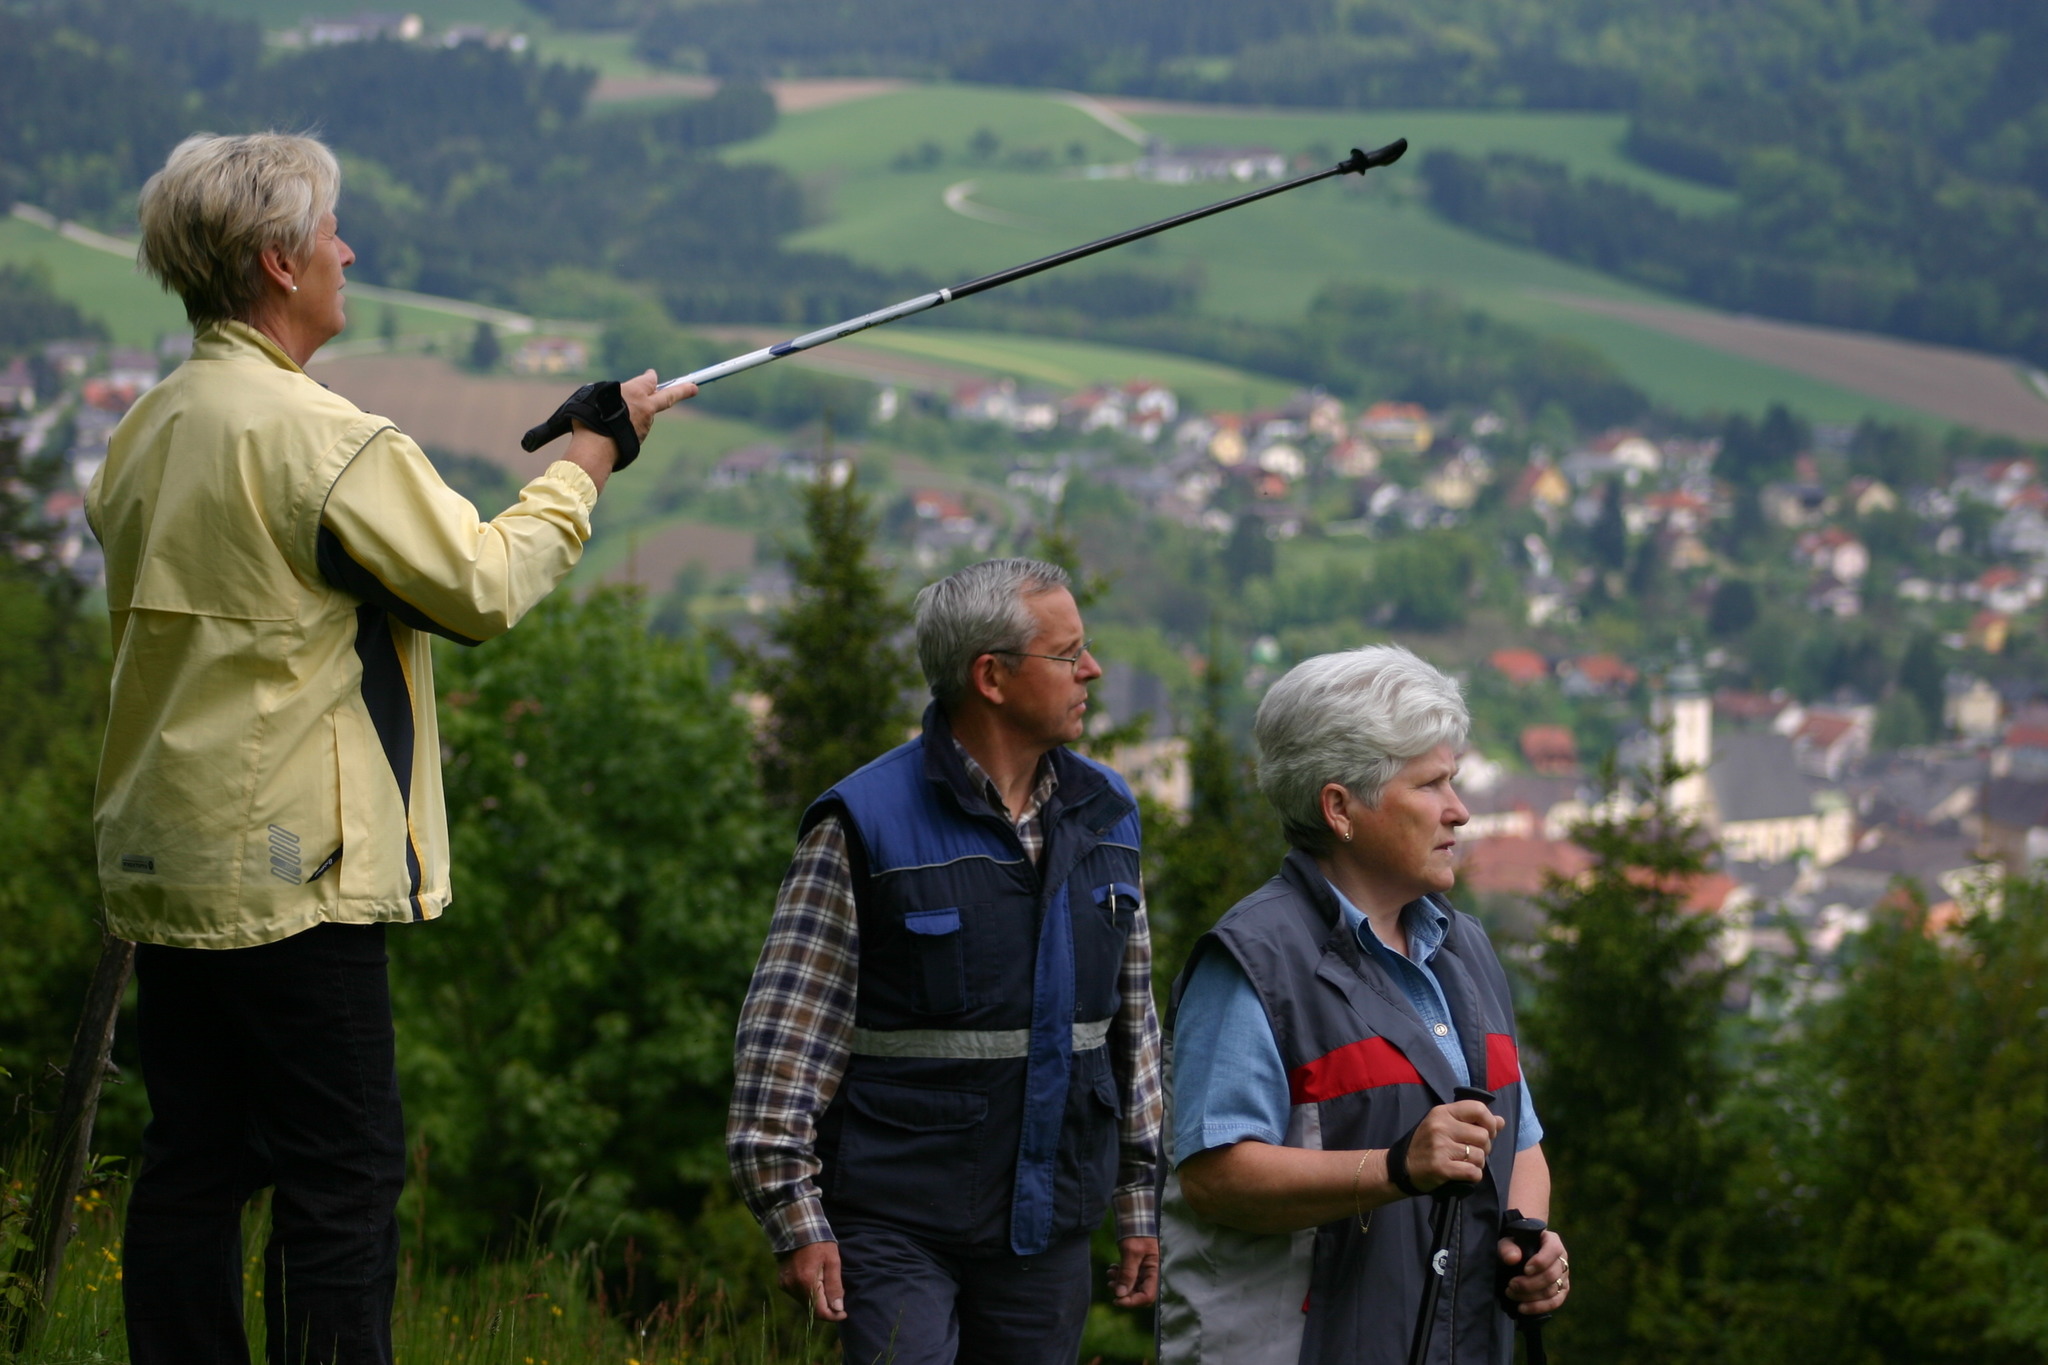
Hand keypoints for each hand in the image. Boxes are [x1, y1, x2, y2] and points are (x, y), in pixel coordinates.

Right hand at [562, 372, 690, 492]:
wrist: (594, 446)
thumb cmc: (590, 416)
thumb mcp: (598, 395)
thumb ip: (616, 395)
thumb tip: (622, 403)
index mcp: (635, 392)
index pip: (648, 380)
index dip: (650, 378)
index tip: (652, 375)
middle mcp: (646, 408)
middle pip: (668, 396)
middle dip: (683, 390)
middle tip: (694, 388)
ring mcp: (645, 426)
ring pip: (645, 417)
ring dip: (636, 417)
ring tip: (611, 420)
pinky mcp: (640, 440)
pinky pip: (634, 430)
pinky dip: (627, 429)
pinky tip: (611, 432)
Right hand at [776, 1239, 845, 1321]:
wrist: (798, 1228)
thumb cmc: (819, 1242)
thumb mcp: (833, 1261)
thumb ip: (835, 1286)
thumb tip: (838, 1309)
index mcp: (806, 1281)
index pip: (820, 1311)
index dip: (833, 1315)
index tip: (844, 1313)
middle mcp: (793, 1286)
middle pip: (812, 1309)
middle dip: (827, 1307)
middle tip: (839, 1295)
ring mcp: (786, 1285)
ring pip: (805, 1303)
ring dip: (818, 1300)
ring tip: (827, 1283)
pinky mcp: (783, 1282)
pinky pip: (798, 1295)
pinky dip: (809, 1293)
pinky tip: (816, 1281)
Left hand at [1107, 1236, 1158, 1307]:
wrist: (1135, 1218)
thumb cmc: (1137, 1233)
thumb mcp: (1131, 1252)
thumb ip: (1127, 1273)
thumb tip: (1120, 1294)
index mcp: (1155, 1271)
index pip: (1147, 1296)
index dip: (1132, 1301)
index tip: (1116, 1300)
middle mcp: (1151, 1274)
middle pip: (1139, 1294)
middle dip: (1123, 1291)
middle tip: (1110, 1283)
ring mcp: (1144, 1270)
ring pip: (1132, 1286)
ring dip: (1120, 1283)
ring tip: (1110, 1272)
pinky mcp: (1137, 1266)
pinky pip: (1129, 1278)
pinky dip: (1120, 1276)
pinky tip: (1113, 1268)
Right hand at [1405, 1100, 1504, 1191]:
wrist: (1402, 1167)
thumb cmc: (1426, 1144)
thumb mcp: (1445, 1125)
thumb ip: (1472, 1122)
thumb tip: (1501, 1121)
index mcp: (1442, 1112)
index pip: (1478, 1108)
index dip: (1490, 1122)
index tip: (1488, 1132)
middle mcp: (1441, 1127)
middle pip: (1483, 1135)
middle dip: (1484, 1147)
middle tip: (1472, 1152)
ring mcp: (1440, 1147)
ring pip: (1480, 1156)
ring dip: (1478, 1163)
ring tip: (1465, 1163)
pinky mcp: (1441, 1168)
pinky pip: (1473, 1172)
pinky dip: (1473, 1175)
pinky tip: (1463, 1173)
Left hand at [1498, 1229, 1568, 1314]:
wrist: (1517, 1257)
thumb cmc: (1514, 1246)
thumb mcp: (1507, 1242)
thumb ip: (1507, 1247)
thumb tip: (1512, 1258)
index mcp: (1552, 1241)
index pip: (1553, 1250)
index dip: (1541, 1262)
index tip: (1525, 1270)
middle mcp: (1562, 1258)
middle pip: (1552, 1275)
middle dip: (1529, 1284)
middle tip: (1511, 1285)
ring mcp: (1564, 1275)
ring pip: (1552, 1290)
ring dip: (1530, 1296)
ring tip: (1511, 1294)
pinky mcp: (1562, 1290)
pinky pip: (1555, 1302)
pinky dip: (1539, 1307)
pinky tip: (1522, 1308)